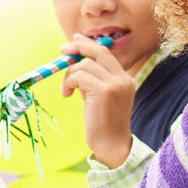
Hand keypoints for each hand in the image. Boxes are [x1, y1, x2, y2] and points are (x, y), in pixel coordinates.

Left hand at [60, 35, 134, 168]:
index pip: (106, 54)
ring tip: (67, 91)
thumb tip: (74, 61)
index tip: (75, 40)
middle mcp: (123, 79)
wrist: (112, 146)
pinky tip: (67, 95)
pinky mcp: (104, 91)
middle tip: (62, 51)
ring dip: (69, 75)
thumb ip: (92, 80)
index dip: (88, 44)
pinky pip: (79, 76)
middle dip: (78, 47)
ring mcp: (115, 84)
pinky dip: (69, 82)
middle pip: (98, 51)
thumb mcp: (99, 98)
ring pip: (84, 65)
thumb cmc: (103, 126)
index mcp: (125, 80)